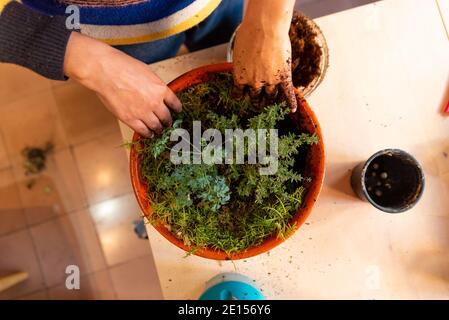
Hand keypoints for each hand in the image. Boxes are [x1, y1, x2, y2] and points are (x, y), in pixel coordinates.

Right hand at [64, 33, 181, 137]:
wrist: (105, 70)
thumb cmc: (123, 66)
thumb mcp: (147, 72)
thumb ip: (155, 86)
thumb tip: (159, 94)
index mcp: (161, 88)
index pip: (175, 104)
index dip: (177, 109)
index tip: (177, 111)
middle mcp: (155, 102)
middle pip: (167, 117)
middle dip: (168, 121)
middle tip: (168, 123)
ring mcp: (143, 112)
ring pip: (156, 126)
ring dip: (158, 129)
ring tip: (158, 130)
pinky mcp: (130, 118)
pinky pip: (143, 131)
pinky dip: (147, 134)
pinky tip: (148, 134)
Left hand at [233, 0, 296, 111]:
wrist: (265, 27)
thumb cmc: (248, 33)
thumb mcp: (238, 50)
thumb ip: (241, 61)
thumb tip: (244, 63)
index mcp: (239, 76)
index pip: (239, 93)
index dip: (241, 96)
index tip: (242, 97)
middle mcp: (254, 82)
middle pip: (255, 96)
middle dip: (256, 100)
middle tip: (257, 103)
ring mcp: (270, 81)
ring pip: (270, 96)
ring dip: (269, 100)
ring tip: (270, 104)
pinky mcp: (284, 77)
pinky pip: (288, 93)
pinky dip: (291, 102)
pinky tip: (293, 109)